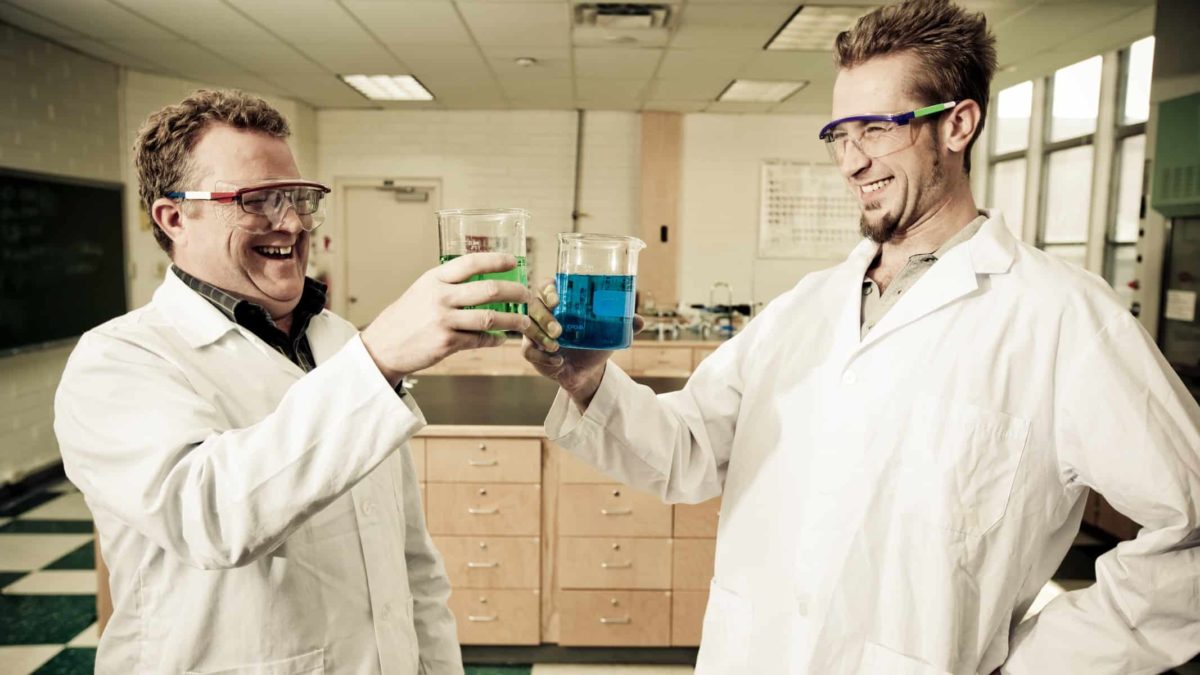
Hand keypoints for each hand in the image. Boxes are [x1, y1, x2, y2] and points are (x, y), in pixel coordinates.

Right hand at [361, 253, 531, 384]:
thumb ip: (448, 284)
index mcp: (434, 279)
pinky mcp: (446, 343)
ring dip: (513, 320)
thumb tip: (481, 278)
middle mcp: (440, 297)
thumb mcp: (422, 290)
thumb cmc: (405, 317)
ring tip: (523, 321)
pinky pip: (480, 340)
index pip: (471, 262)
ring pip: (490, 318)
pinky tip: (501, 339)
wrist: (382, 346)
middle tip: (528, 295)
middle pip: (489, 290)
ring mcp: (443, 321)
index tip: (513, 262)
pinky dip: (495, 340)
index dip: (496, 260)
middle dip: (515, 292)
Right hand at [521, 280, 643, 409]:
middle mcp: (544, 313)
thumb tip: (639, 321)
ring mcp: (534, 330)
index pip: (546, 286)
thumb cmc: (595, 344)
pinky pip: (527, 350)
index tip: (557, 299)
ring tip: (557, 347)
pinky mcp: (531, 350)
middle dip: (544, 316)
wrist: (588, 371)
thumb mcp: (611, 333)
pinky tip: (558, 361)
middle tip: (559, 330)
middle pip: (533, 305)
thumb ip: (625, 323)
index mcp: (561, 301)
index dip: (548, 290)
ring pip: (527, 326)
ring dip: (541, 336)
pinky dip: (542, 356)